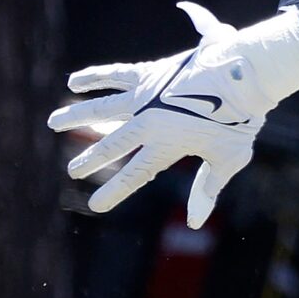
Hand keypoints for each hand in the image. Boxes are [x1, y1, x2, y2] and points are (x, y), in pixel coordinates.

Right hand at [48, 2, 298, 226]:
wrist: (244, 76)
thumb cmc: (240, 120)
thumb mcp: (228, 159)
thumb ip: (207, 188)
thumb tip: (195, 223)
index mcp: (166, 145)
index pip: (135, 175)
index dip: (114, 192)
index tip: (96, 206)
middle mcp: (149, 121)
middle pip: (112, 144)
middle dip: (91, 159)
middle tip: (73, 170)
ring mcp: (146, 96)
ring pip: (102, 108)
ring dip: (77, 115)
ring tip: (54, 122)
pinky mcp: (149, 74)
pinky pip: (115, 75)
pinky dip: (95, 77)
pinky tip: (74, 82)